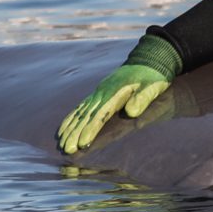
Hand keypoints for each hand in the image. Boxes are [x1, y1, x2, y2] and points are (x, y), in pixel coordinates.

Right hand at [57, 34, 181, 153]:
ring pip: (80, 113)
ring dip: (70, 129)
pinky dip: (70, 119)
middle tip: (66, 150)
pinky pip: (80, 108)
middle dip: (75, 133)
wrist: (147, 61)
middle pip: (85, 116)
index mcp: (114, 93)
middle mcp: (102, 93)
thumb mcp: (151, 87)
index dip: (90, 129)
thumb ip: (142, 99)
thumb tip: (132, 112)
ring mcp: (98, 93)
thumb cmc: (151, 78)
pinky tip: (64, 129)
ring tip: (61, 144)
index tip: (82, 144)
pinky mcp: (97, 94)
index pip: (100, 115)